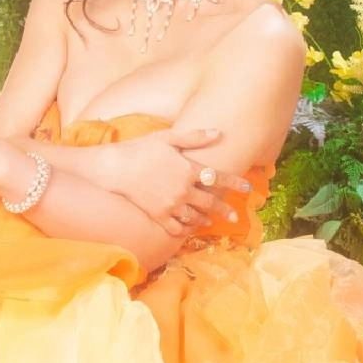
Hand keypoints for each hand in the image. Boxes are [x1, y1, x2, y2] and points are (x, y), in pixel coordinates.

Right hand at [102, 128, 253, 236]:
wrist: (114, 168)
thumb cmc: (140, 149)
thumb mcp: (168, 138)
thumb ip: (194, 137)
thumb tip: (218, 132)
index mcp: (189, 169)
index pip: (219, 178)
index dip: (235, 183)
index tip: (248, 188)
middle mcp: (184, 190)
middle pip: (211, 202)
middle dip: (225, 209)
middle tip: (235, 216)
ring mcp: (171, 205)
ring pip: (196, 217)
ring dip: (206, 220)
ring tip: (211, 222)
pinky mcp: (158, 215)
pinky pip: (177, 227)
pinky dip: (186, 229)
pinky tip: (189, 228)